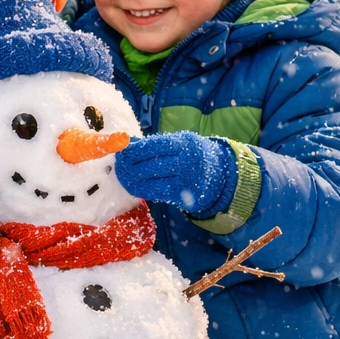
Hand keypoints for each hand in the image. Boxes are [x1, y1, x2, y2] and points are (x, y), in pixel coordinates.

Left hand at [114, 132, 236, 214]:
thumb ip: (155, 144)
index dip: (135, 150)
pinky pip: (158, 193)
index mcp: (185, 144)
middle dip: (130, 167)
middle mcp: (188, 162)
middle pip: (151, 165)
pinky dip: (143, 190)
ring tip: (123, 177)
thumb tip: (127, 142)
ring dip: (133, 180)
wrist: (220, 174)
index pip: (154, 146)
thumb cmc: (193, 155)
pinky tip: (134, 186)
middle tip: (119, 166)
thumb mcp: (179, 143)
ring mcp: (187, 181)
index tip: (121, 152)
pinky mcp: (185, 196)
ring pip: (152, 181)